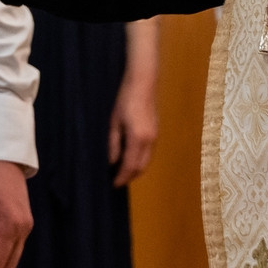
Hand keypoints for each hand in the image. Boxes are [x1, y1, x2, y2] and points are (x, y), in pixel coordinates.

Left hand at [108, 17, 160, 187]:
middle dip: (129, 176)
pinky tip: (129, 158)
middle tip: (116, 181)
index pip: (130, 166)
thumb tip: (111, 162)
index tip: (113, 184)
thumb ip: (113, 144)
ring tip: (121, 171)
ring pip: (146, 161)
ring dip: (135, 169)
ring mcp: (155, 136)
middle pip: (141, 167)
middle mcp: (150, 140)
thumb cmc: (124, 100)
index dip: (122, 177)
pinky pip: (149, 153)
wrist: (143, 83)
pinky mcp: (156, 132)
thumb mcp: (113, 122)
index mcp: (138, 138)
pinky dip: (140, 160)